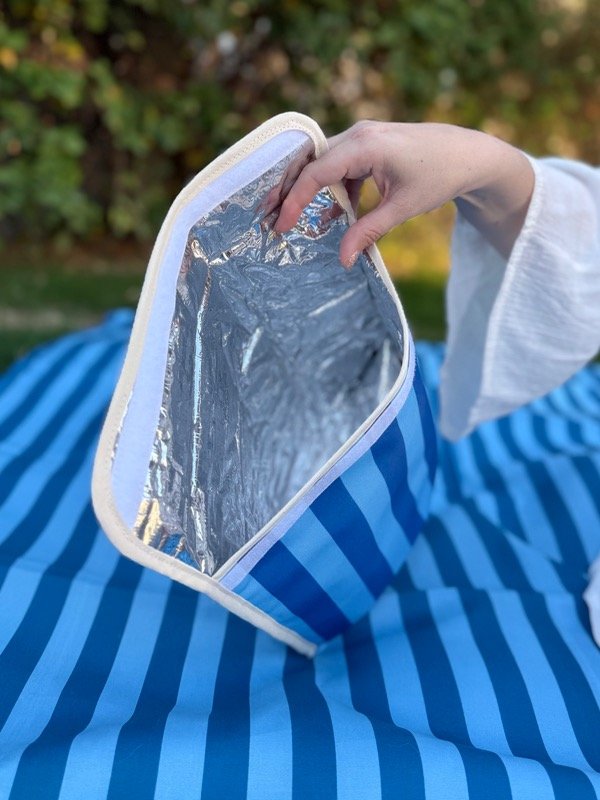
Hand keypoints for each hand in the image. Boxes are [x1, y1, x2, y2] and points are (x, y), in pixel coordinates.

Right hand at [274, 120, 534, 267]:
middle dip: (287, 190)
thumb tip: (342, 260)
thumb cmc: (440, 177)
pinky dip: (330, 191)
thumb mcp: (402, 208)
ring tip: (288, 219)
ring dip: (306, 191)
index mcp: (365, 144)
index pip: (316, 172)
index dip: (294, 200)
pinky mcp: (368, 147)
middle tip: (265, 217)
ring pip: (321, 164)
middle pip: (309, 161)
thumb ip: (368, 231)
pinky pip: (339, 168)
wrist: (469, 154)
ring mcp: (362, 138)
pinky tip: (327, 217)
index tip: (280, 226)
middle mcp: (358, 134)